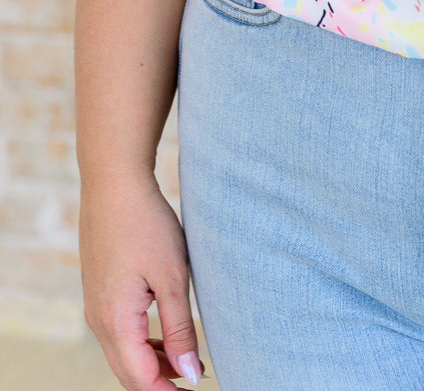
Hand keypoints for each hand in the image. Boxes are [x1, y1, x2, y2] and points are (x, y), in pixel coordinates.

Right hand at [79, 172, 206, 389]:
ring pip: (123, 352)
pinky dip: (143, 341)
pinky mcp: (99, 292)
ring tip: (189, 359)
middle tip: (196, 377)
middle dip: (160, 381)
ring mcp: (95, 305)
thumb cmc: (147, 226)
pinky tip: (167, 334)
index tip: (197, 388)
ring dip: (153, 362)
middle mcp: (98, 320)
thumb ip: (181, 329)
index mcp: (115, 321)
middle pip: (128, 371)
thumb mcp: (173, 278)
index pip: (140, 378)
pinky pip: (119, 332)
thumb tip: (190, 375)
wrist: (114, 184)